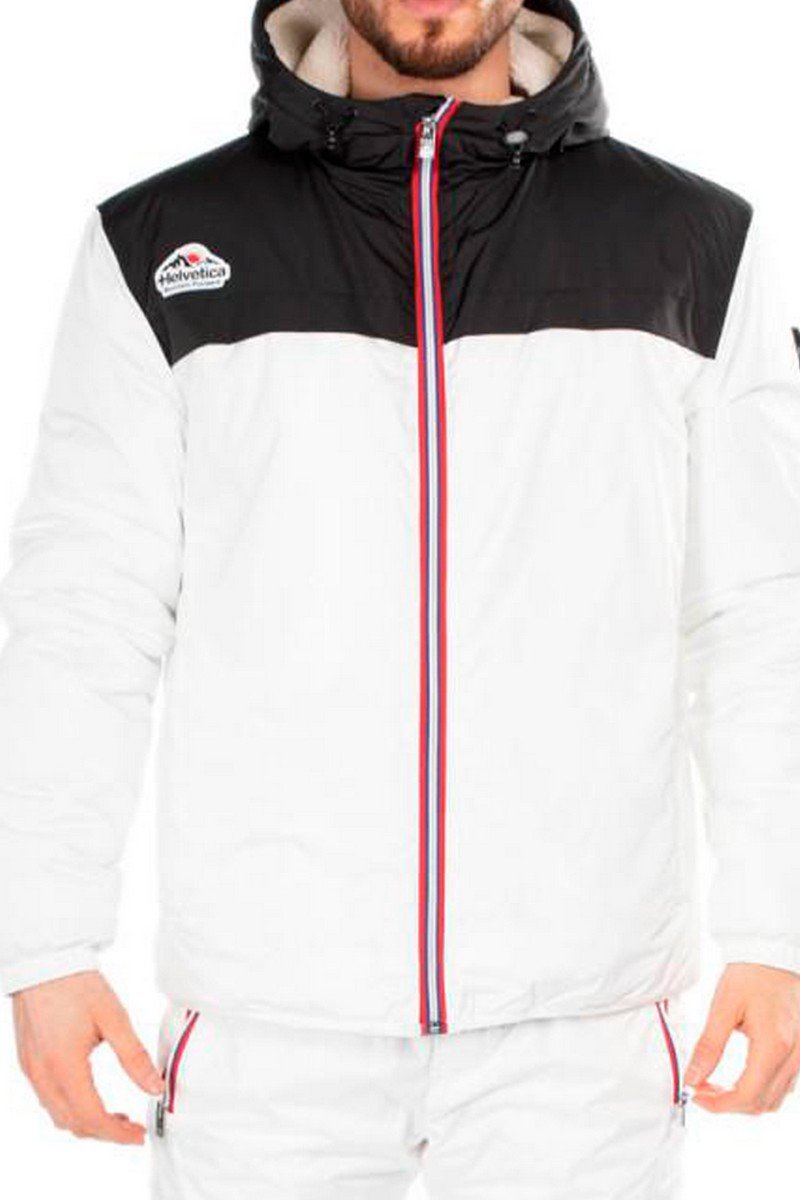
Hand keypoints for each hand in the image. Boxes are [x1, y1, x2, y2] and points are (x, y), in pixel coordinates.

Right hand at [12, 971, 162, 1144]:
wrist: (45, 961)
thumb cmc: (78, 984)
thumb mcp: (114, 1018)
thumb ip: (134, 1057)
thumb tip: (155, 1087)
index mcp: (64, 1065)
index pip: (91, 1117)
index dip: (117, 1133)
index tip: (139, 1135)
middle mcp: (42, 1074)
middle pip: (72, 1123)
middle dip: (104, 1132)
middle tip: (132, 1127)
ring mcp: (31, 1069)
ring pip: (57, 1114)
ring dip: (86, 1122)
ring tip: (115, 1115)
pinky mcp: (28, 1061)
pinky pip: (48, 1098)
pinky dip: (70, 1107)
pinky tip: (90, 1095)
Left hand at [685, 962, 799, 1114]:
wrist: (775, 954)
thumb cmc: (751, 974)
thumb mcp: (723, 1006)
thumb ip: (709, 1047)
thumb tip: (692, 1078)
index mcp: (774, 1043)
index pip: (748, 1095)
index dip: (719, 1104)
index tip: (697, 1096)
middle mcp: (795, 1055)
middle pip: (762, 1103)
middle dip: (729, 1104)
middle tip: (702, 1089)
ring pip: (776, 1098)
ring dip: (745, 1100)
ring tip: (717, 1084)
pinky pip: (785, 1085)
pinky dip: (761, 1089)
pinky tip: (740, 1076)